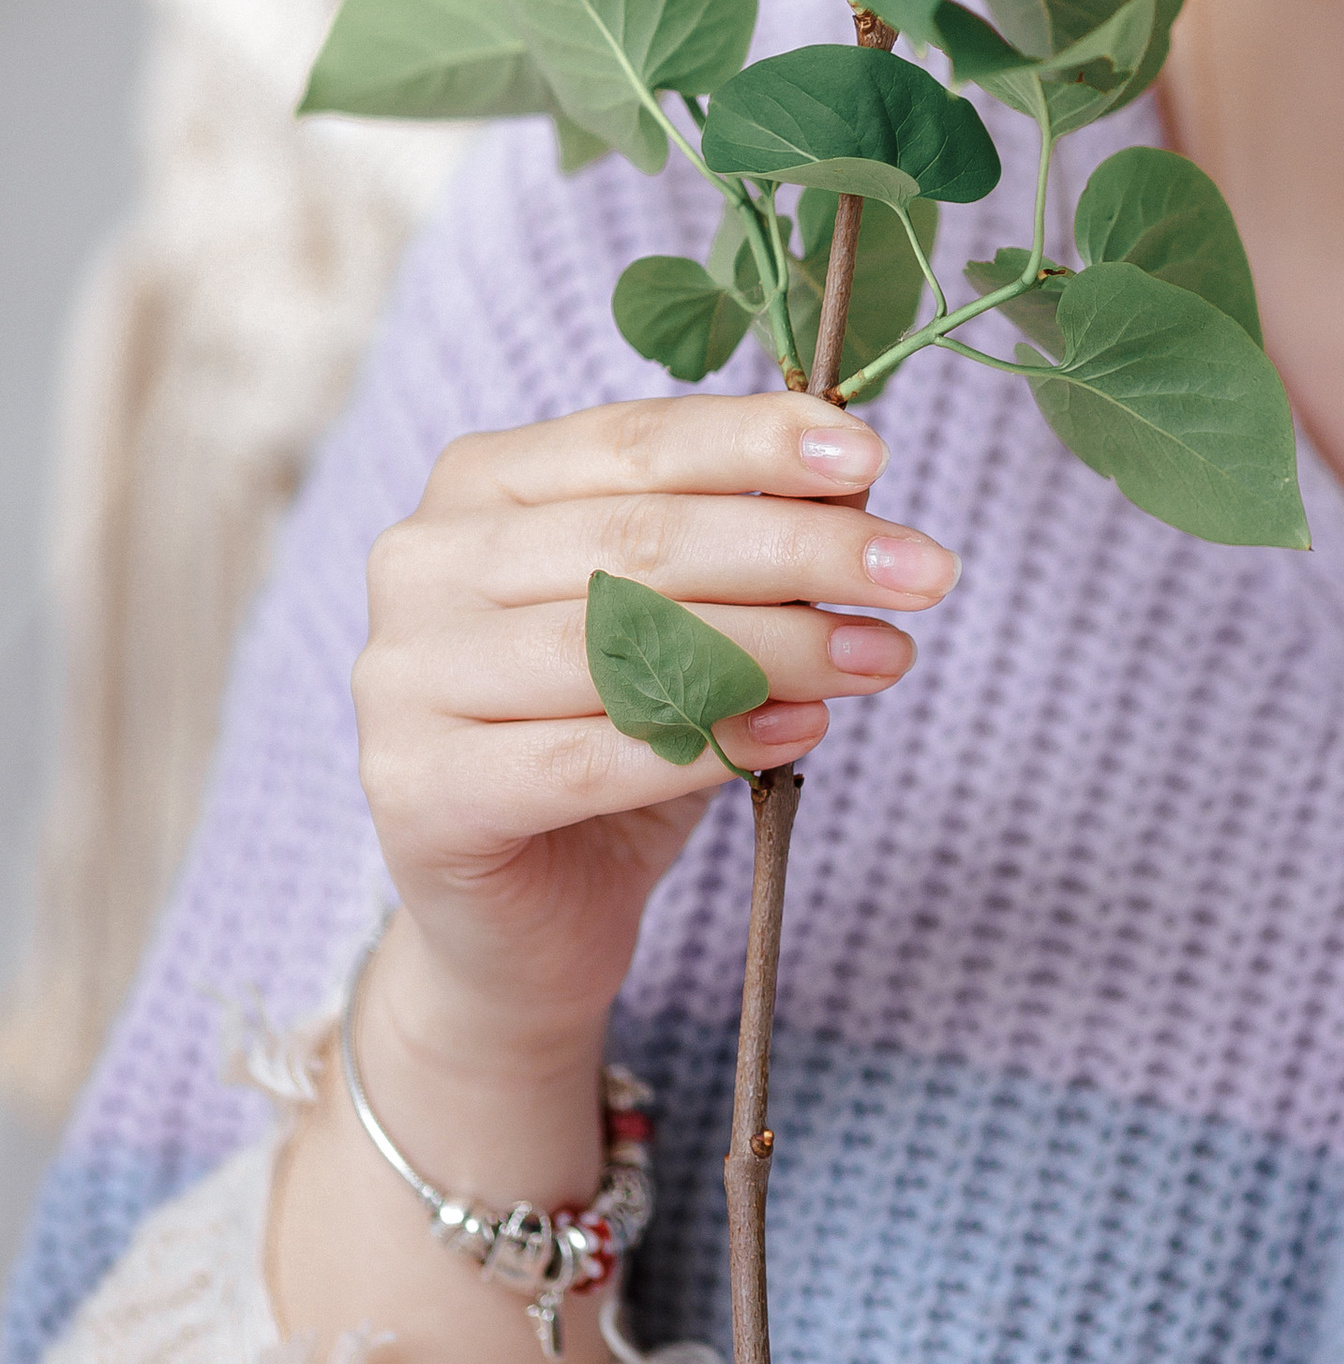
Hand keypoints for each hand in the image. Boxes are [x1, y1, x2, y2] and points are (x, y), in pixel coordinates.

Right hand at [354, 390, 955, 1065]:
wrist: (524, 921)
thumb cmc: (614, 737)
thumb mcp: (686, 620)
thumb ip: (748, 547)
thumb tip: (859, 487)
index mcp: (478, 484)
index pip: (634, 441)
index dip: (759, 443)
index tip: (875, 456)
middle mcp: (421, 563)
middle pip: (640, 539)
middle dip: (802, 548)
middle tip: (922, 571)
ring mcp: (401, 678)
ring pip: (621, 646)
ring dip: (778, 646)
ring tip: (882, 656)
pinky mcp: (418, 791)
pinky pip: (590, 756)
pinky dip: (711, 742)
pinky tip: (801, 731)